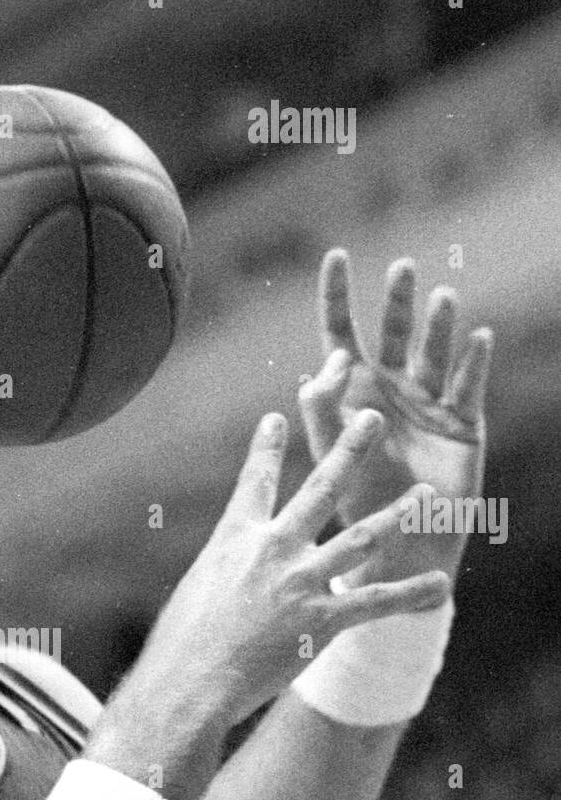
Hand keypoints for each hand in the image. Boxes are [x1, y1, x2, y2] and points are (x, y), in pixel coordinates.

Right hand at [88, 408, 450, 799]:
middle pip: (319, 488)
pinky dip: (411, 595)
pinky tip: (440, 585)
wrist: (188, 682)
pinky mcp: (321, 621)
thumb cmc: (179, 648)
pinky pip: (375, 603)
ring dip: (399, 514)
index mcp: (234, 540)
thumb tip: (224, 592)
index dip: (265, 448)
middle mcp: (272, 549)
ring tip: (425, 493)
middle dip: (349, 449)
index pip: (253, 482)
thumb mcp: (193, 597)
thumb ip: (221, 582)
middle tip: (371, 416)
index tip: (274, 419)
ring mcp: (300, 583)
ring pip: (362, 538)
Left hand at [299, 249, 492, 581]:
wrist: (395, 544)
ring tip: (441, 297)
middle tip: (401, 268)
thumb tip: (324, 365)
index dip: (337, 296)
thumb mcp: (330, 453)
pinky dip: (472, 363)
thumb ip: (322, 409)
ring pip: (434, 354)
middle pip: (394, 333)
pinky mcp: (461, 424)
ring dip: (437, 326)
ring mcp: (428, 403)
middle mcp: (390, 389)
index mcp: (351, 392)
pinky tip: (478, 337)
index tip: (336, 255)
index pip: (341, 334)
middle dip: (397, 302)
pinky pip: (467, 387)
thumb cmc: (354, 502)